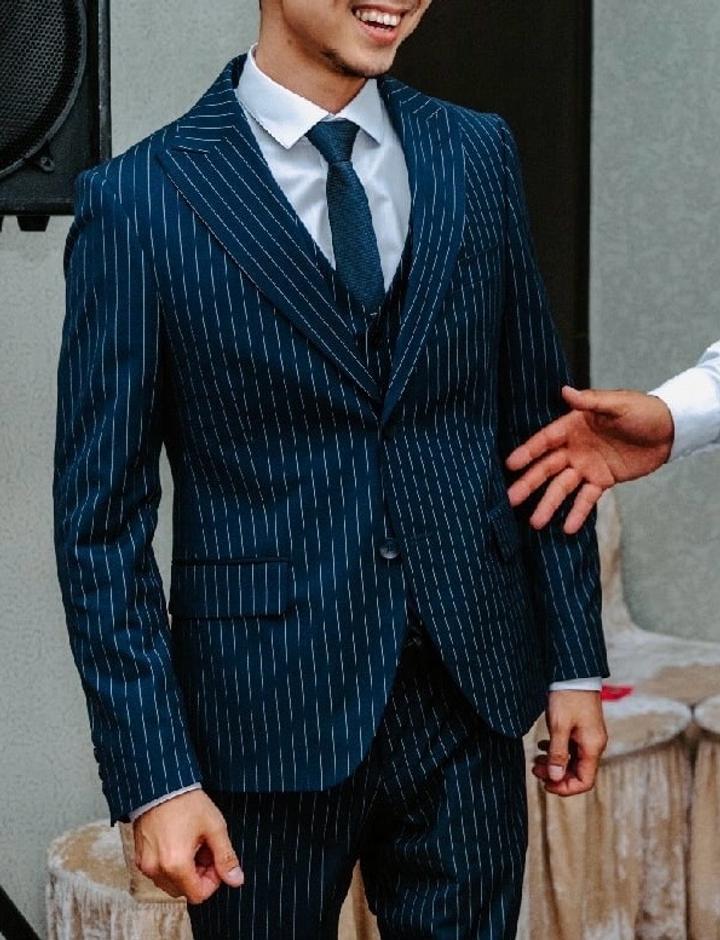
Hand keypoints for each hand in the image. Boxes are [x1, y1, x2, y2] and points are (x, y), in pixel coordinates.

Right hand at [133, 788, 243, 904]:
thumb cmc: (186, 802)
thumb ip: (226, 857)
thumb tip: (236, 879)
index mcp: (176, 864)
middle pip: (184, 891)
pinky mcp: (139, 857)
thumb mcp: (214, 827)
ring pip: (170, 883)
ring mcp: (145, 864)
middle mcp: (156, 869)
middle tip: (205, 849)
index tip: (215, 860)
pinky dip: (170, 865)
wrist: (161, 785)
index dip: (212, 881)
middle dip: (198, 875)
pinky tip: (178, 843)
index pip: (198, 895)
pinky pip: (158, 873)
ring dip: (184, 872)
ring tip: (192, 844)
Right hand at [505, 386, 674, 532]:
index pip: (545, 441)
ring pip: (562, 487)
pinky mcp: (602, 481)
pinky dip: (578, 513)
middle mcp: (574, 448)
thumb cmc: (643, 410)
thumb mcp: (618, 403)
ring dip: (549, 504)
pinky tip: (567, 528)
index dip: (527, 452)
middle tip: (510, 500)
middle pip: (547, 468)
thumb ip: (591, 401)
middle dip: (529, 484)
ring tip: (535, 522)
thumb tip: (565, 390)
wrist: (670, 429)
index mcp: (573, 426)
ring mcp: (586, 466)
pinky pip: (587, 499)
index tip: (510, 465)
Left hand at [531, 690, 607, 795]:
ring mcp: (588, 737)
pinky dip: (556, 751)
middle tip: (535, 769)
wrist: (573, 673)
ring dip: (554, 764)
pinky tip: (542, 746)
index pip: (584, 781)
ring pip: (572, 761)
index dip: (565, 788)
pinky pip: (571, 749)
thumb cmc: (567, 696)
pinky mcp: (581, 729)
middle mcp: (593, 745)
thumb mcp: (559, 725)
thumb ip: (557, 753)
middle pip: (578, 773)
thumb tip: (556, 778)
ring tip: (535, 760)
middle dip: (556, 776)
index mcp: (592, 746)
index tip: (545, 784)